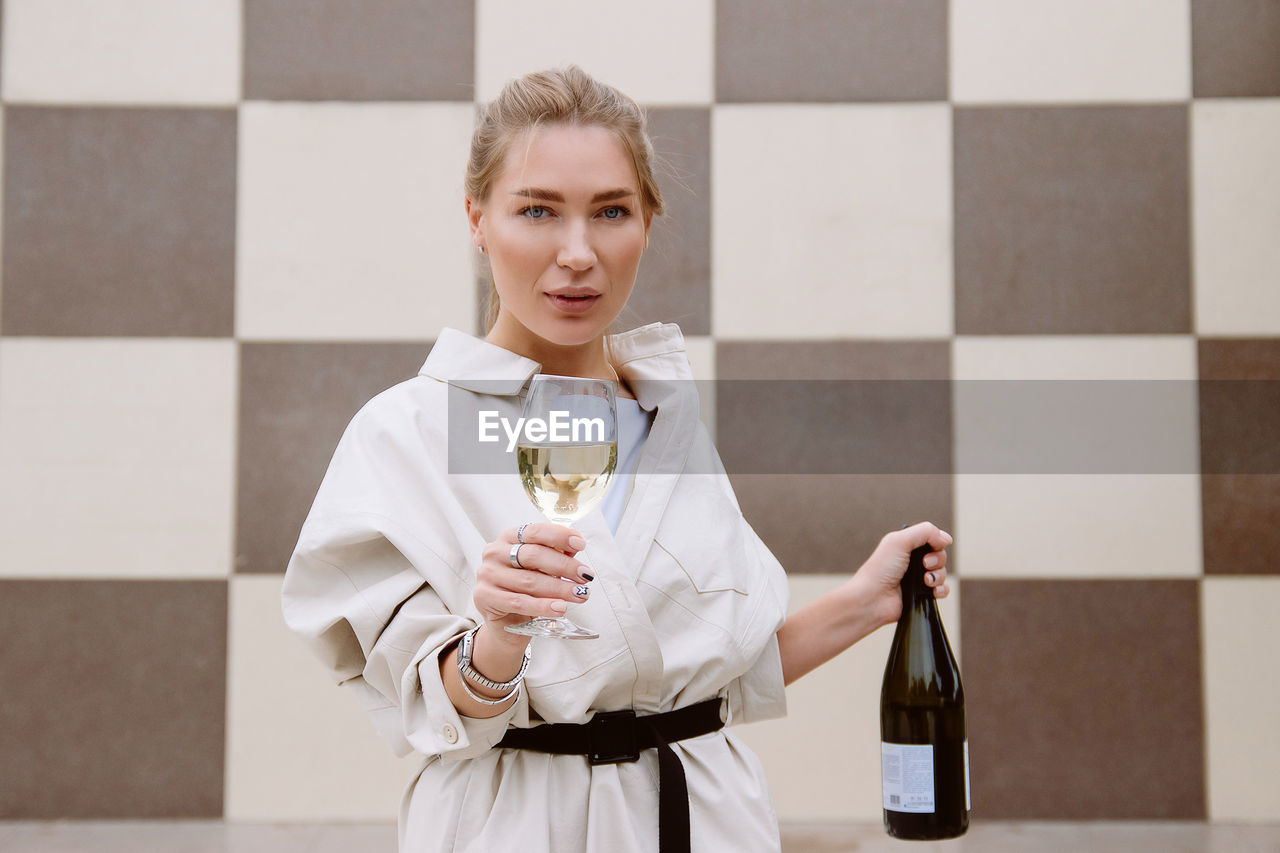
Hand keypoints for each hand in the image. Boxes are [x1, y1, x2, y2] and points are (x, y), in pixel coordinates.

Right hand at [474, 522, 593, 632]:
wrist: (506, 620)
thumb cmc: (526, 588)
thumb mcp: (541, 568)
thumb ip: (556, 555)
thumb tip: (574, 549)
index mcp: (508, 537)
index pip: (535, 532)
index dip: (559, 536)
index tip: (581, 545)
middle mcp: (494, 552)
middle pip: (533, 556)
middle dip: (564, 566)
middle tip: (585, 576)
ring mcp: (487, 574)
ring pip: (529, 581)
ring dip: (559, 588)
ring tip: (579, 594)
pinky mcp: (484, 597)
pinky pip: (519, 602)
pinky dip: (542, 606)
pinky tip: (560, 608)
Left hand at [851, 521, 952, 628]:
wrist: (872, 600)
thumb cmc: (880, 570)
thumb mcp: (900, 541)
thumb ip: (925, 532)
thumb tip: (946, 538)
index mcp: (905, 546)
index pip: (931, 539)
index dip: (936, 543)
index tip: (931, 548)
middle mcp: (911, 561)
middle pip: (939, 556)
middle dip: (937, 560)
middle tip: (924, 565)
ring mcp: (916, 579)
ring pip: (942, 573)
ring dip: (939, 576)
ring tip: (925, 581)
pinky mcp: (920, 595)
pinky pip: (942, 590)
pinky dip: (941, 590)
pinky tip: (932, 591)